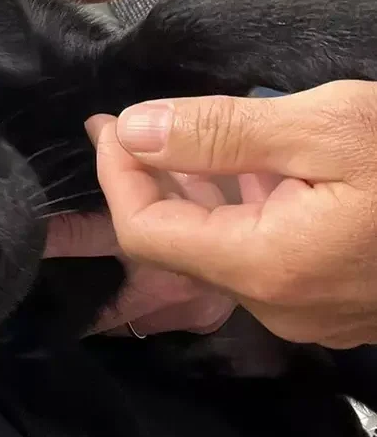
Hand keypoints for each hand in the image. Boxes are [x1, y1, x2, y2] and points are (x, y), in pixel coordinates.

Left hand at [76, 80, 376, 348]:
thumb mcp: (327, 127)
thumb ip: (221, 133)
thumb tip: (133, 130)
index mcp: (265, 267)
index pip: (146, 232)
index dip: (116, 177)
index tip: (108, 126)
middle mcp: (275, 306)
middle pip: (176, 244)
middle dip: (143, 180)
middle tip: (122, 125)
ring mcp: (305, 312)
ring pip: (218, 249)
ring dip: (190, 193)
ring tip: (172, 137)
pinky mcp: (328, 302)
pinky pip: (257, 257)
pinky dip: (236, 211)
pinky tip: (242, 170)